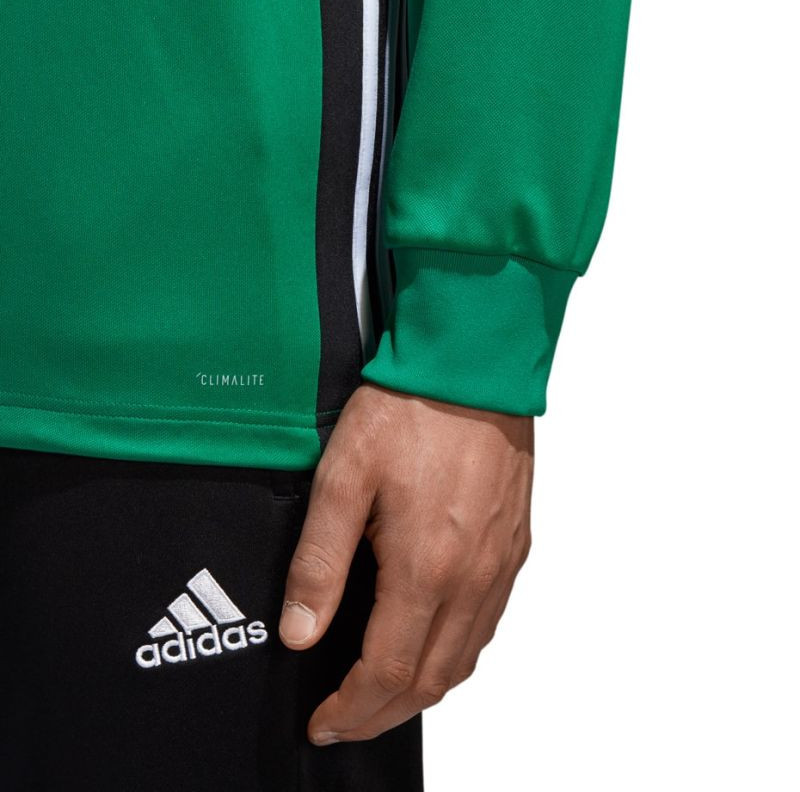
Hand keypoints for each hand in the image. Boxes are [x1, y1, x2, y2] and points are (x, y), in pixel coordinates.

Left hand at [278, 381, 533, 745]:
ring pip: (465, 659)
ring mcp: (500, 565)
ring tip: (383, 695)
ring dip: (421, 690)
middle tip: (346, 721)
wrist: (473, 369)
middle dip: (383, 714)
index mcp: (425, 566)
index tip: (323, 722)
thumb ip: (320, 562)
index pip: (386, 671)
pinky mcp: (515, 546)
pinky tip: (432, 643)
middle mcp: (472, 577)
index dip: (351, 709)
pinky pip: (488, 623)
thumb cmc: (408, 412)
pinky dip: (456, 654)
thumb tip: (301, 633)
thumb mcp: (343, 478)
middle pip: (430, 680)